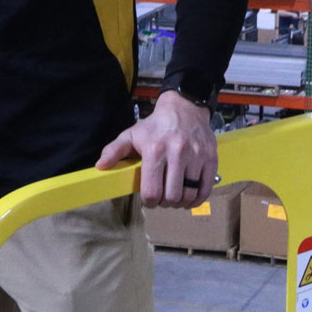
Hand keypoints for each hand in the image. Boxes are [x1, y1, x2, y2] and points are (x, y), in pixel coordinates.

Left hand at [96, 90, 215, 207]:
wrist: (185, 108)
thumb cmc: (156, 126)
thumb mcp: (132, 134)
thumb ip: (115, 150)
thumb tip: (101, 166)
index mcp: (155, 151)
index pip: (152, 192)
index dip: (149, 202)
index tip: (150, 199)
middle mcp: (177, 153)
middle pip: (171, 197)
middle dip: (165, 203)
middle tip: (163, 198)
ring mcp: (196, 156)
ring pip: (189, 195)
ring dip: (181, 202)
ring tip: (176, 196)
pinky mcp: (210, 158)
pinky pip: (206, 189)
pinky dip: (198, 199)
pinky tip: (190, 197)